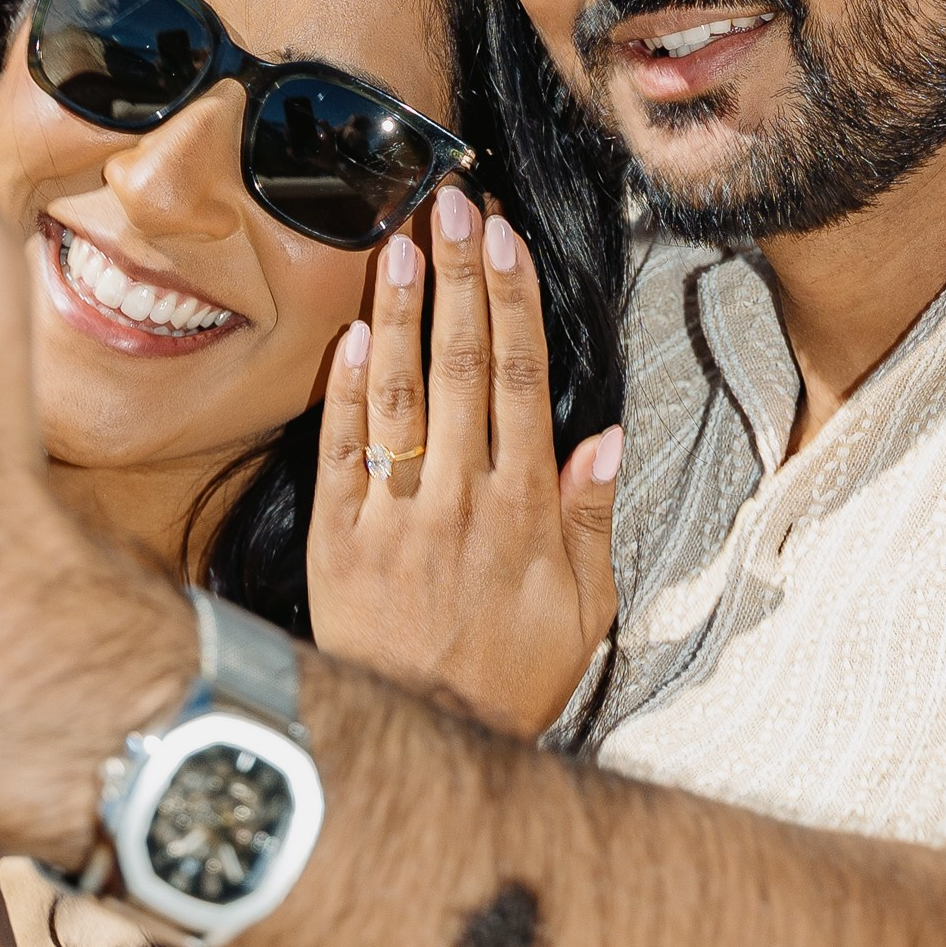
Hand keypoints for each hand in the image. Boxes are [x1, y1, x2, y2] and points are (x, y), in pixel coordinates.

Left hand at [308, 190, 619, 737]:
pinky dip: (345, 392)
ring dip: (399, 313)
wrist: (431, 741)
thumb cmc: (512, 676)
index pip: (518, 380)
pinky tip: (349, 335)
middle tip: (453, 205)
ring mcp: (396, 515)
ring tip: (399, 243)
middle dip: (458, 278)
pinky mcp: (340, 538)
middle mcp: (460, 499)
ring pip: (399, 394)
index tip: (506, 239)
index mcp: (523, 510)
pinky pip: (342, 451)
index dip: (511, 303)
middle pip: (460, 366)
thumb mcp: (584, 611)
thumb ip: (591, 519)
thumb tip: (605, 435)